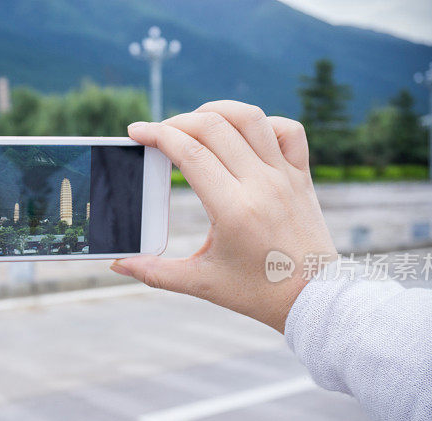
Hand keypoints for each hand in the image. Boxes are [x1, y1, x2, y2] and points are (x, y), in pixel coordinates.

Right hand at [112, 101, 336, 331]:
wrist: (314, 299)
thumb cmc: (257, 293)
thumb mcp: (201, 284)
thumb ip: (155, 273)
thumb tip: (117, 265)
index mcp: (233, 209)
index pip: (189, 153)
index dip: (157, 134)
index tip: (136, 132)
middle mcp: (261, 184)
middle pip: (214, 126)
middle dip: (177, 121)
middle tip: (159, 133)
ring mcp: (284, 176)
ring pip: (250, 117)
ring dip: (217, 111)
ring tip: (195, 122)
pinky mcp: (302, 176)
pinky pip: (288, 129)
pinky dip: (263, 122)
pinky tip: (242, 135)